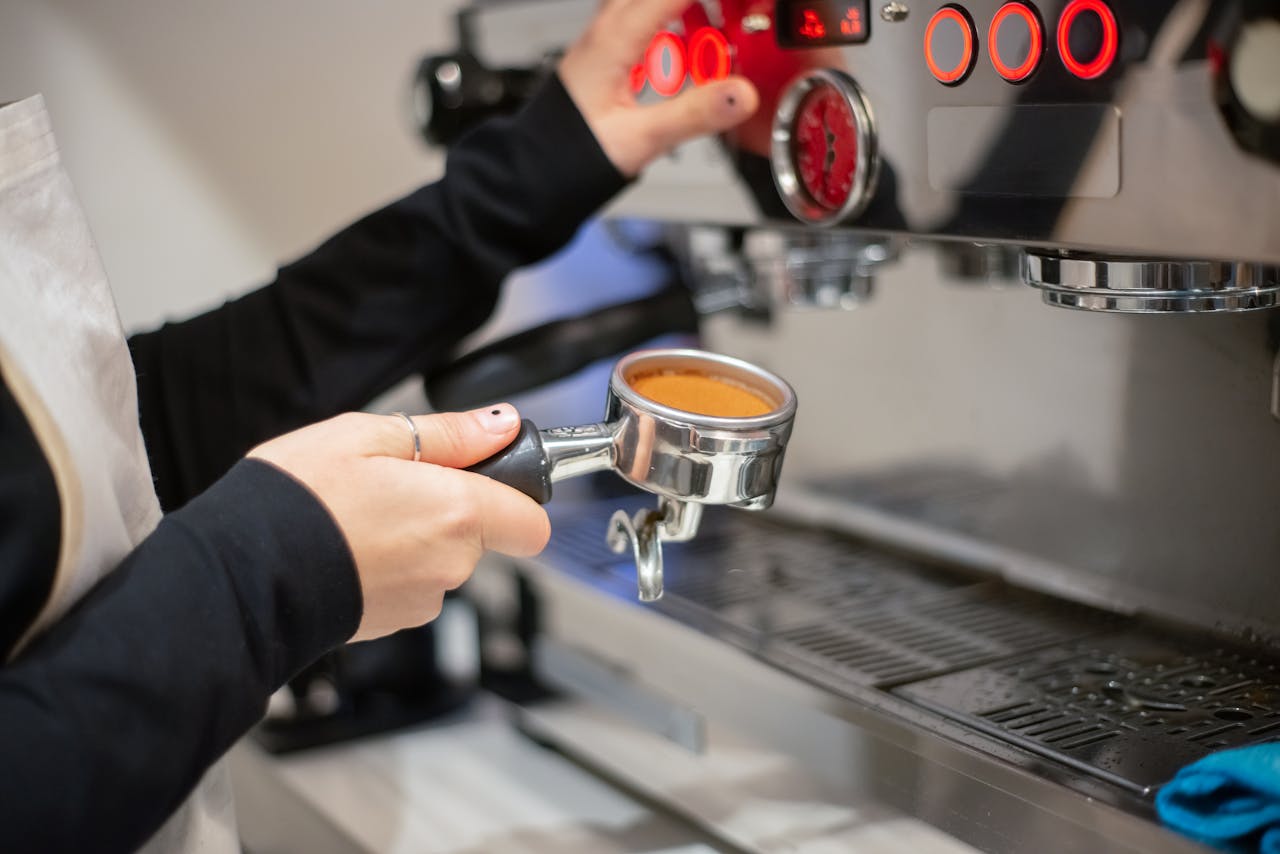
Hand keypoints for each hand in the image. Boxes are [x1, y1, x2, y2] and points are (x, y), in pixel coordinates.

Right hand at [248, 404, 548, 642]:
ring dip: (416, 536)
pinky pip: (411, 585)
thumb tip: (501, 425)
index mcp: (457, 513)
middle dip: (450, 508)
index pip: (533, 523)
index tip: (492, 478)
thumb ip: (449, 434)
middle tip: (395, 482)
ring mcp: (423, 599)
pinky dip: (390, 565)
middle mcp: (451, 564)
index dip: (519, 498)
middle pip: (481, 535)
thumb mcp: (370, 436)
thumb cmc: (297, 500)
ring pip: (442, 559)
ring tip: (360, 513)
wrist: (241, 573)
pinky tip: (349, 545)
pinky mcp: (393, 622)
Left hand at [559, 0, 759, 175]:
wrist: (536, 171)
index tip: (744, 3)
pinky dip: (671, 19)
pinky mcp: (606, 53)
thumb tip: (741, 95)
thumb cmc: (572, 153)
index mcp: (615, 40)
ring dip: (683, 8)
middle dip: (699, 3)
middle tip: (732, 13)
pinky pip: (642, 18)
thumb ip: (694, 115)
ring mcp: (604, 38)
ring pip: (646, 2)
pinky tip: (688, 44)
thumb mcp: (641, 139)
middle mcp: (606, 30)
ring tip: (716, 26)